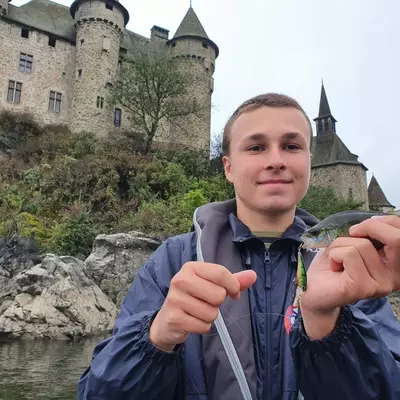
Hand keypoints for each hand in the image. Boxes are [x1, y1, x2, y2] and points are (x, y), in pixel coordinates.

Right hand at [149, 261, 255, 350]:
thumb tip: (253, 275)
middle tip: (206, 303)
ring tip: (197, 312)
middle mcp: (180, 280)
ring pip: (212, 312)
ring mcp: (176, 299)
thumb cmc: (193, 298)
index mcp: (191, 268)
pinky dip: (202, 327)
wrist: (166, 320)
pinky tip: (192, 321)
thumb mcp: (211, 285)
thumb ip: (233, 280)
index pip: (220, 273)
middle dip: (218, 303)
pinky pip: (204, 326)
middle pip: (219, 294)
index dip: (233, 286)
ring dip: (210, 316)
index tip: (234, 293)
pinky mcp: (175, 318)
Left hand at [300, 215, 399, 338]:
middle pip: (396, 239)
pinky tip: (334, 267)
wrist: (314, 289)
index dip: (386, 221)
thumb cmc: (334, 263)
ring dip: (341, 244)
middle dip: (370, 227)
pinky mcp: (363, 287)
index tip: (364, 225)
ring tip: (336, 258)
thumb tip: (375, 221)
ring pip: (364, 245)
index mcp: (396, 265)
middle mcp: (395, 277)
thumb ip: (369, 234)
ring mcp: (381, 284)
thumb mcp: (354, 242)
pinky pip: (350, 254)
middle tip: (351, 233)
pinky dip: (335, 254)